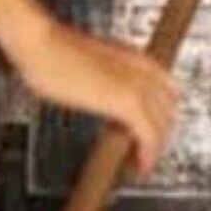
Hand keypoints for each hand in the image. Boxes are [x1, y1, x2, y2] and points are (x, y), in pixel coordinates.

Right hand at [8, 19, 180, 176]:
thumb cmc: (49, 49)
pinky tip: (139, 166)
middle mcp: (141, 69)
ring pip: (163, 125)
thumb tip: (95, 91)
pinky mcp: (127, 102)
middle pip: (170, 109)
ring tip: (140, 162)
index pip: (168, 88)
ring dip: (155, 148)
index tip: (153, 127)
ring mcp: (136, 85)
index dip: (163, 112)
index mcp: (132, 57)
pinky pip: (150, 136)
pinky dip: (148, 155)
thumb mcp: (85, 62)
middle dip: (161, 133)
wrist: (40, 44)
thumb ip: (101, 77)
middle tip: (145, 150)